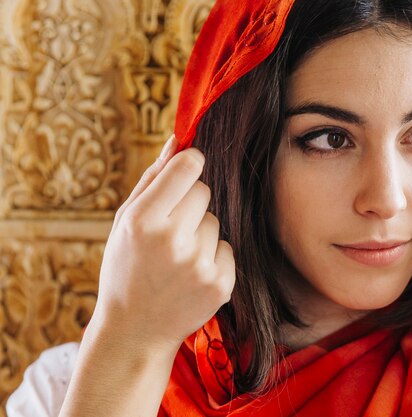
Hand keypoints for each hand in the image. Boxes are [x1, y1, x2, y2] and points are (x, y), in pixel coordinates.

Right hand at [93, 135, 235, 349]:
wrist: (135, 329)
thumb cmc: (127, 267)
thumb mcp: (125, 222)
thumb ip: (152, 178)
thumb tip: (178, 140)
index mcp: (144, 220)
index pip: (189, 166)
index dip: (190, 164)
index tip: (188, 169)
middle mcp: (173, 240)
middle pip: (205, 191)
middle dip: (191, 202)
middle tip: (171, 229)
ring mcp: (200, 264)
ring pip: (216, 221)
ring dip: (201, 232)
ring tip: (178, 258)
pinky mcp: (221, 283)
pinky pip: (227, 248)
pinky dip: (213, 257)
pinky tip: (191, 275)